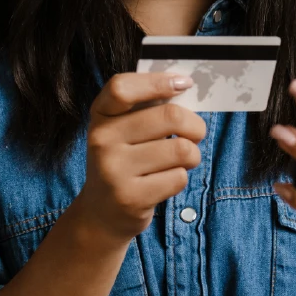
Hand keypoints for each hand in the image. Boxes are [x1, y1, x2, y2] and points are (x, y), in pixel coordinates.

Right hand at [73, 73, 205, 245]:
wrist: (101, 214)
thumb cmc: (125, 161)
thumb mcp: (123, 130)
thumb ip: (146, 107)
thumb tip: (184, 85)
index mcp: (100, 116)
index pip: (123, 88)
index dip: (158, 82)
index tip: (184, 83)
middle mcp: (101, 140)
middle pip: (170, 116)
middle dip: (195, 126)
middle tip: (195, 134)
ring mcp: (113, 170)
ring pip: (181, 149)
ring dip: (192, 156)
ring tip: (181, 161)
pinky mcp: (130, 197)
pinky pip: (178, 178)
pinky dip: (181, 178)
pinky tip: (165, 182)